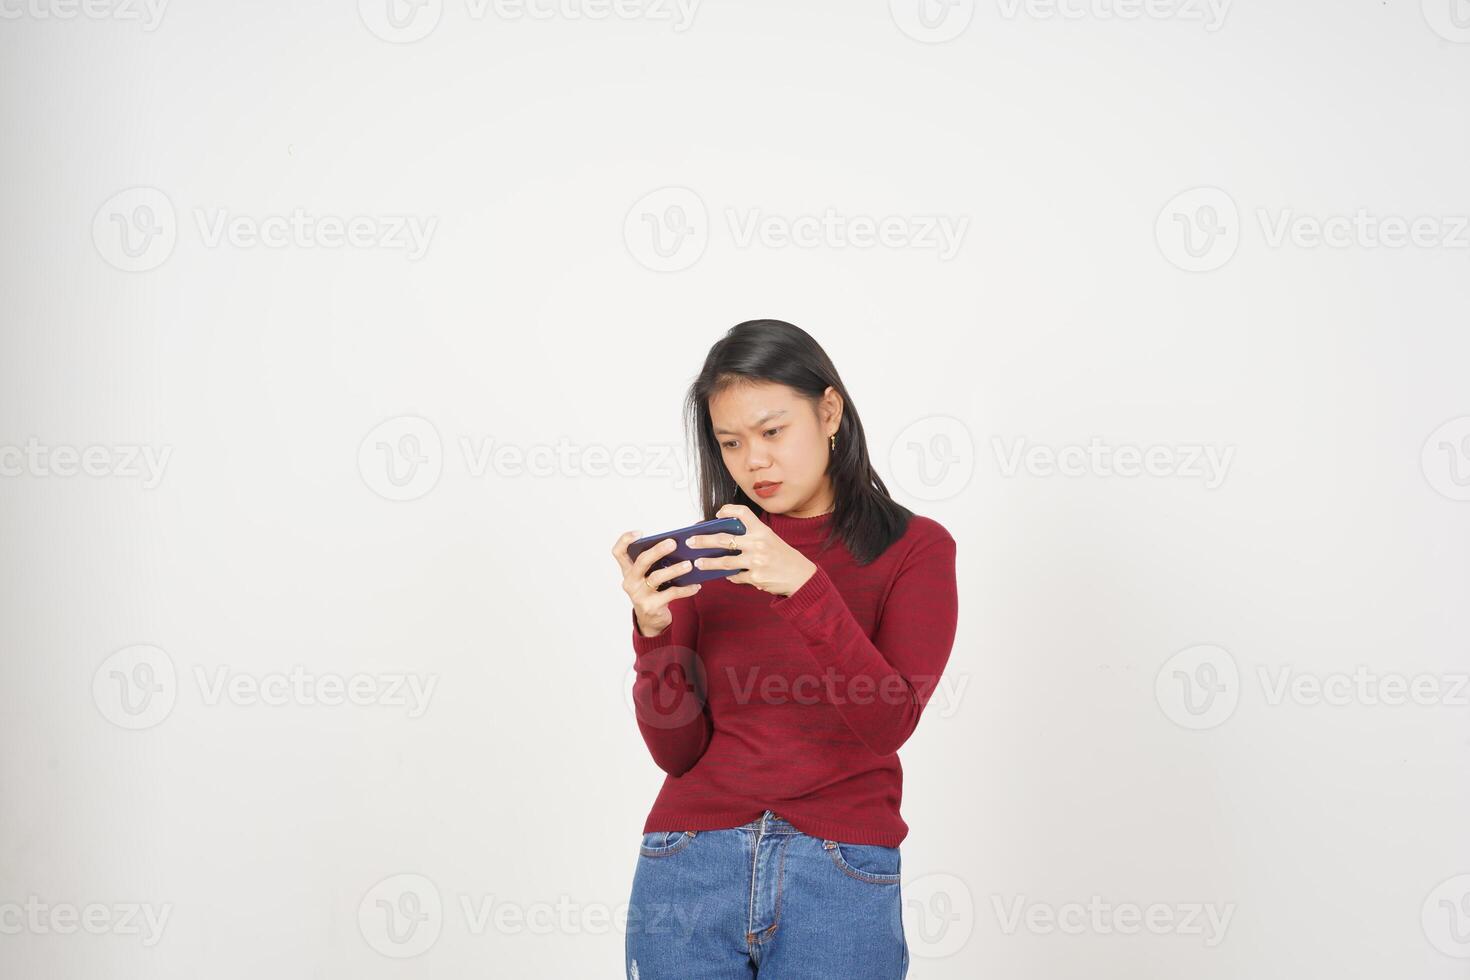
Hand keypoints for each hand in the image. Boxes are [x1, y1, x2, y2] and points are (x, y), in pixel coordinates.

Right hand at [611, 531, 701, 636]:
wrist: (651, 620)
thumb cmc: (652, 591)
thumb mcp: (648, 577)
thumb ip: (655, 563)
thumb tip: (678, 547)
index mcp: (628, 571)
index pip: (618, 552)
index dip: (625, 540)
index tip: (640, 532)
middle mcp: (630, 582)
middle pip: (641, 561)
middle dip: (657, 550)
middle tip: (673, 543)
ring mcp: (639, 595)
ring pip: (657, 577)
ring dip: (675, 569)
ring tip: (689, 565)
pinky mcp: (651, 606)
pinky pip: (671, 593)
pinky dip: (685, 589)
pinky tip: (696, 585)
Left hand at [684, 503, 817, 597]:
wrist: (800, 576)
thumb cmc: (782, 556)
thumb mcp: (770, 540)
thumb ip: (750, 537)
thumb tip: (722, 540)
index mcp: (762, 530)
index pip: (742, 512)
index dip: (728, 510)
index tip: (717, 514)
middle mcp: (758, 543)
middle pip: (723, 539)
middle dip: (703, 540)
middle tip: (690, 541)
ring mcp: (756, 561)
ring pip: (725, 561)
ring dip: (708, 563)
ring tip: (698, 563)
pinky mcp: (755, 577)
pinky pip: (736, 576)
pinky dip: (730, 576)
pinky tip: (726, 575)